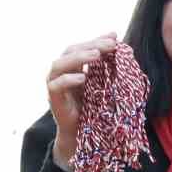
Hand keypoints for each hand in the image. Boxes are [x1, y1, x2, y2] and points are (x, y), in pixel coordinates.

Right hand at [47, 33, 117, 169]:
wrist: (83, 135)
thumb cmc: (94, 108)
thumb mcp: (104, 85)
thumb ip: (108, 66)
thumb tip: (118, 43)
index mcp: (73, 66)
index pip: (83, 46)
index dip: (97, 39)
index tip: (115, 37)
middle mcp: (61, 72)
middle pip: (71, 51)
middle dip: (91, 46)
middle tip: (110, 45)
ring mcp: (54, 85)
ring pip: (60, 64)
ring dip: (78, 58)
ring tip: (96, 55)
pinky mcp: (53, 99)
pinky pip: (57, 86)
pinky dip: (68, 80)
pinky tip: (83, 77)